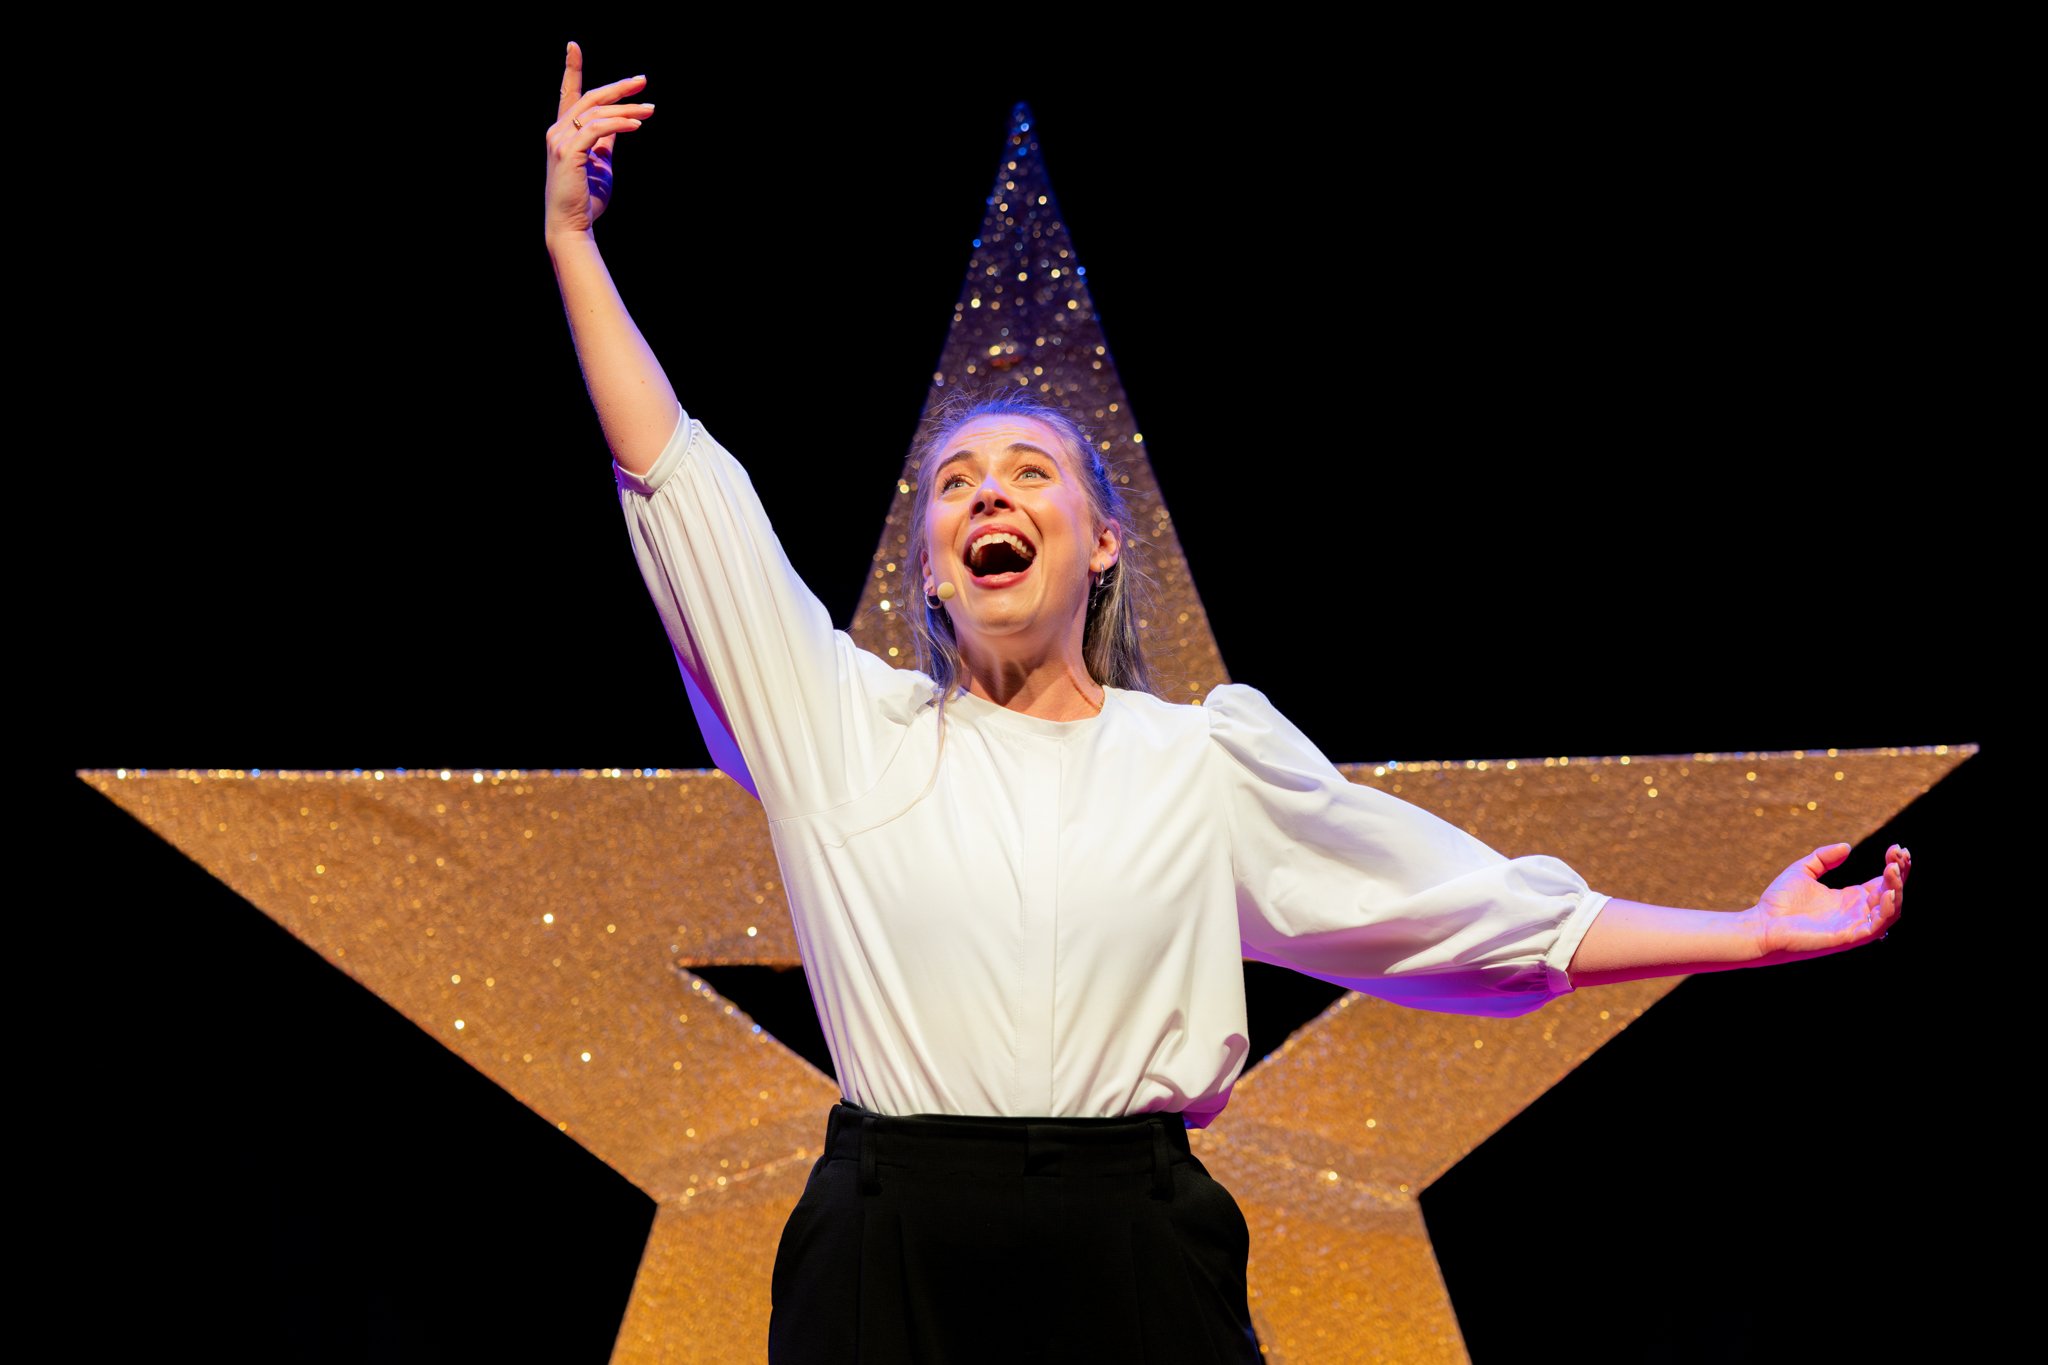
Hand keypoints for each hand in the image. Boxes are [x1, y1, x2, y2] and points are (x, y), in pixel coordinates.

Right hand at [545, 42, 654, 240]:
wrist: (572, 226)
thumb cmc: (586, 198)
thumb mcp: (600, 163)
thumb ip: (606, 141)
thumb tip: (621, 123)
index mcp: (563, 133)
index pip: (568, 95)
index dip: (571, 69)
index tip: (573, 46)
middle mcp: (557, 132)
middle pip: (590, 99)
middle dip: (617, 88)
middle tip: (642, 82)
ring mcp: (560, 141)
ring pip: (597, 113)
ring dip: (626, 109)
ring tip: (650, 110)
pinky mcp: (569, 153)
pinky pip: (597, 129)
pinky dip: (619, 124)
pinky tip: (637, 125)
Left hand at [1752, 842, 1908, 959]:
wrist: (1761, 925)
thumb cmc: (1779, 903)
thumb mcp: (1803, 871)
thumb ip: (1823, 858)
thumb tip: (1846, 847)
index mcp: (1849, 898)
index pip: (1882, 883)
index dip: (1894, 865)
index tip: (1896, 847)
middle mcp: (1856, 912)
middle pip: (1892, 894)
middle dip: (1900, 873)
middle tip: (1900, 854)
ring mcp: (1855, 925)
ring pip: (1891, 911)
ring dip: (1897, 889)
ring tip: (1893, 868)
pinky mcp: (1849, 937)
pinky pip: (1877, 926)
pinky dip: (1888, 910)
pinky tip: (1889, 892)